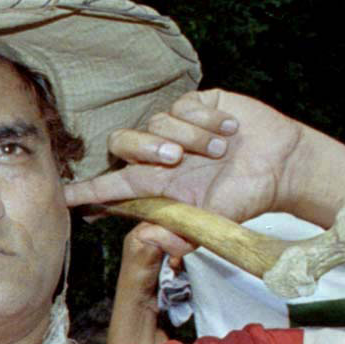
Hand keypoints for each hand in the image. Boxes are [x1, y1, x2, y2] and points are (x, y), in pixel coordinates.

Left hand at [66, 90, 314, 228]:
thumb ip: (184, 234)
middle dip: (145, 148)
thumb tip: (153, 239)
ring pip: (156, 122)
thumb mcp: (215, 222)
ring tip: (221, 150)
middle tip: (177, 158)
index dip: (85, 189)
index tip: (60, 194)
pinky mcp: (197, 105)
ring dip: (190, 137)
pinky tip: (228, 130)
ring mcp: (176, 128)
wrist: (284, 165)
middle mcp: (158, 156)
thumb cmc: (247, 196)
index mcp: (156, 186)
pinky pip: (183, 104)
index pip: (110, 187)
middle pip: (121, 143)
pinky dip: (206, 119)